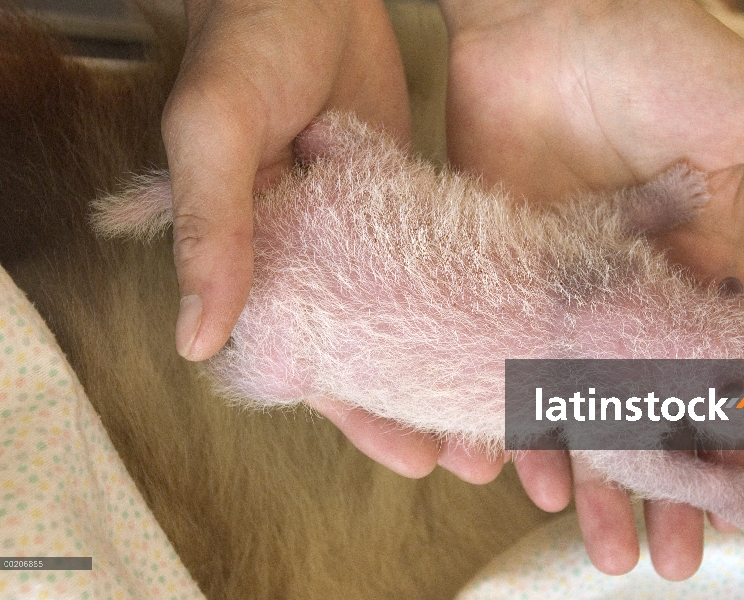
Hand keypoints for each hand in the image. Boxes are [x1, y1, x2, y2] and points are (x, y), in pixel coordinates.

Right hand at [161, 0, 504, 484]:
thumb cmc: (246, 45)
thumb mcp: (217, 130)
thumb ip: (211, 229)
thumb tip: (194, 341)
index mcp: (258, 263)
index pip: (311, 363)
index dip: (359, 415)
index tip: (412, 457)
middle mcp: (314, 261)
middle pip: (372, 355)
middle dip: (421, 408)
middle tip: (477, 458)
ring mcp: (365, 236)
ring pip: (412, 322)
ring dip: (453, 365)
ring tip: (508, 411)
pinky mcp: (407, 204)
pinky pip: (440, 266)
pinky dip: (469, 303)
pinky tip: (506, 330)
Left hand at [438, 0, 743, 578]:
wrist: (545, 9)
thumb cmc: (653, 49)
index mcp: (691, 259)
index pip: (710, 372)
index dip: (721, 440)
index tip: (728, 504)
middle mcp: (624, 284)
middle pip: (638, 403)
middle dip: (652, 478)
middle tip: (656, 557)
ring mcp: (557, 283)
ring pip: (567, 396)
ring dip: (581, 469)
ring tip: (592, 538)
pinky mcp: (496, 268)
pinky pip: (499, 355)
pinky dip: (504, 410)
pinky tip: (510, 468)